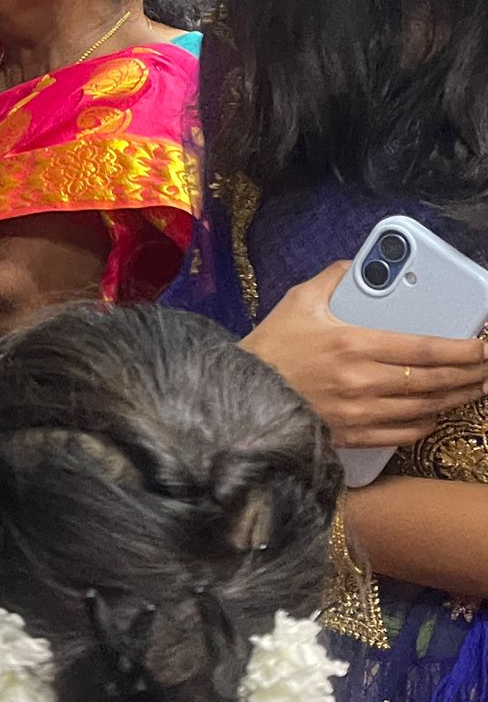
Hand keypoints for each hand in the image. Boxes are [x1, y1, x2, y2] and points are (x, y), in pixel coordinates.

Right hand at [243, 262, 487, 446]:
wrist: (238, 398)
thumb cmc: (268, 349)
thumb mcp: (297, 303)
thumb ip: (334, 280)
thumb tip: (358, 265)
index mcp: (352, 344)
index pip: (423, 348)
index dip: (462, 349)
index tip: (483, 346)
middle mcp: (361, 382)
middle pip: (432, 382)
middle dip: (470, 375)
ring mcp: (357, 413)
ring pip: (423, 409)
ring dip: (455, 399)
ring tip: (474, 389)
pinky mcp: (350, 435)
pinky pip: (401, 434)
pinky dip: (425, 424)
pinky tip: (436, 413)